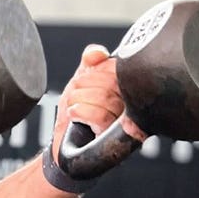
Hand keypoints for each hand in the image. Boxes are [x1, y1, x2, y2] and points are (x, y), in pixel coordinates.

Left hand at [50, 44, 147, 165]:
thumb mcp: (81, 81)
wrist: (65, 145)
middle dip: (82, 85)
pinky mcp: (115, 138)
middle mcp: (133, 106)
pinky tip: (76, 117)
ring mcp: (126, 123)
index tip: (85, 78)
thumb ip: (90, 62)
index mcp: (128, 88)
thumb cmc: (77, 113)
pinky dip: (79, 112)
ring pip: (103, 97)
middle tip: (76, 96)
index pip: (118, 67)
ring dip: (77, 100)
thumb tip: (98, 53)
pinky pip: (99, 115)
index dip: (96, 69)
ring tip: (75, 108)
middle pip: (110, 81)